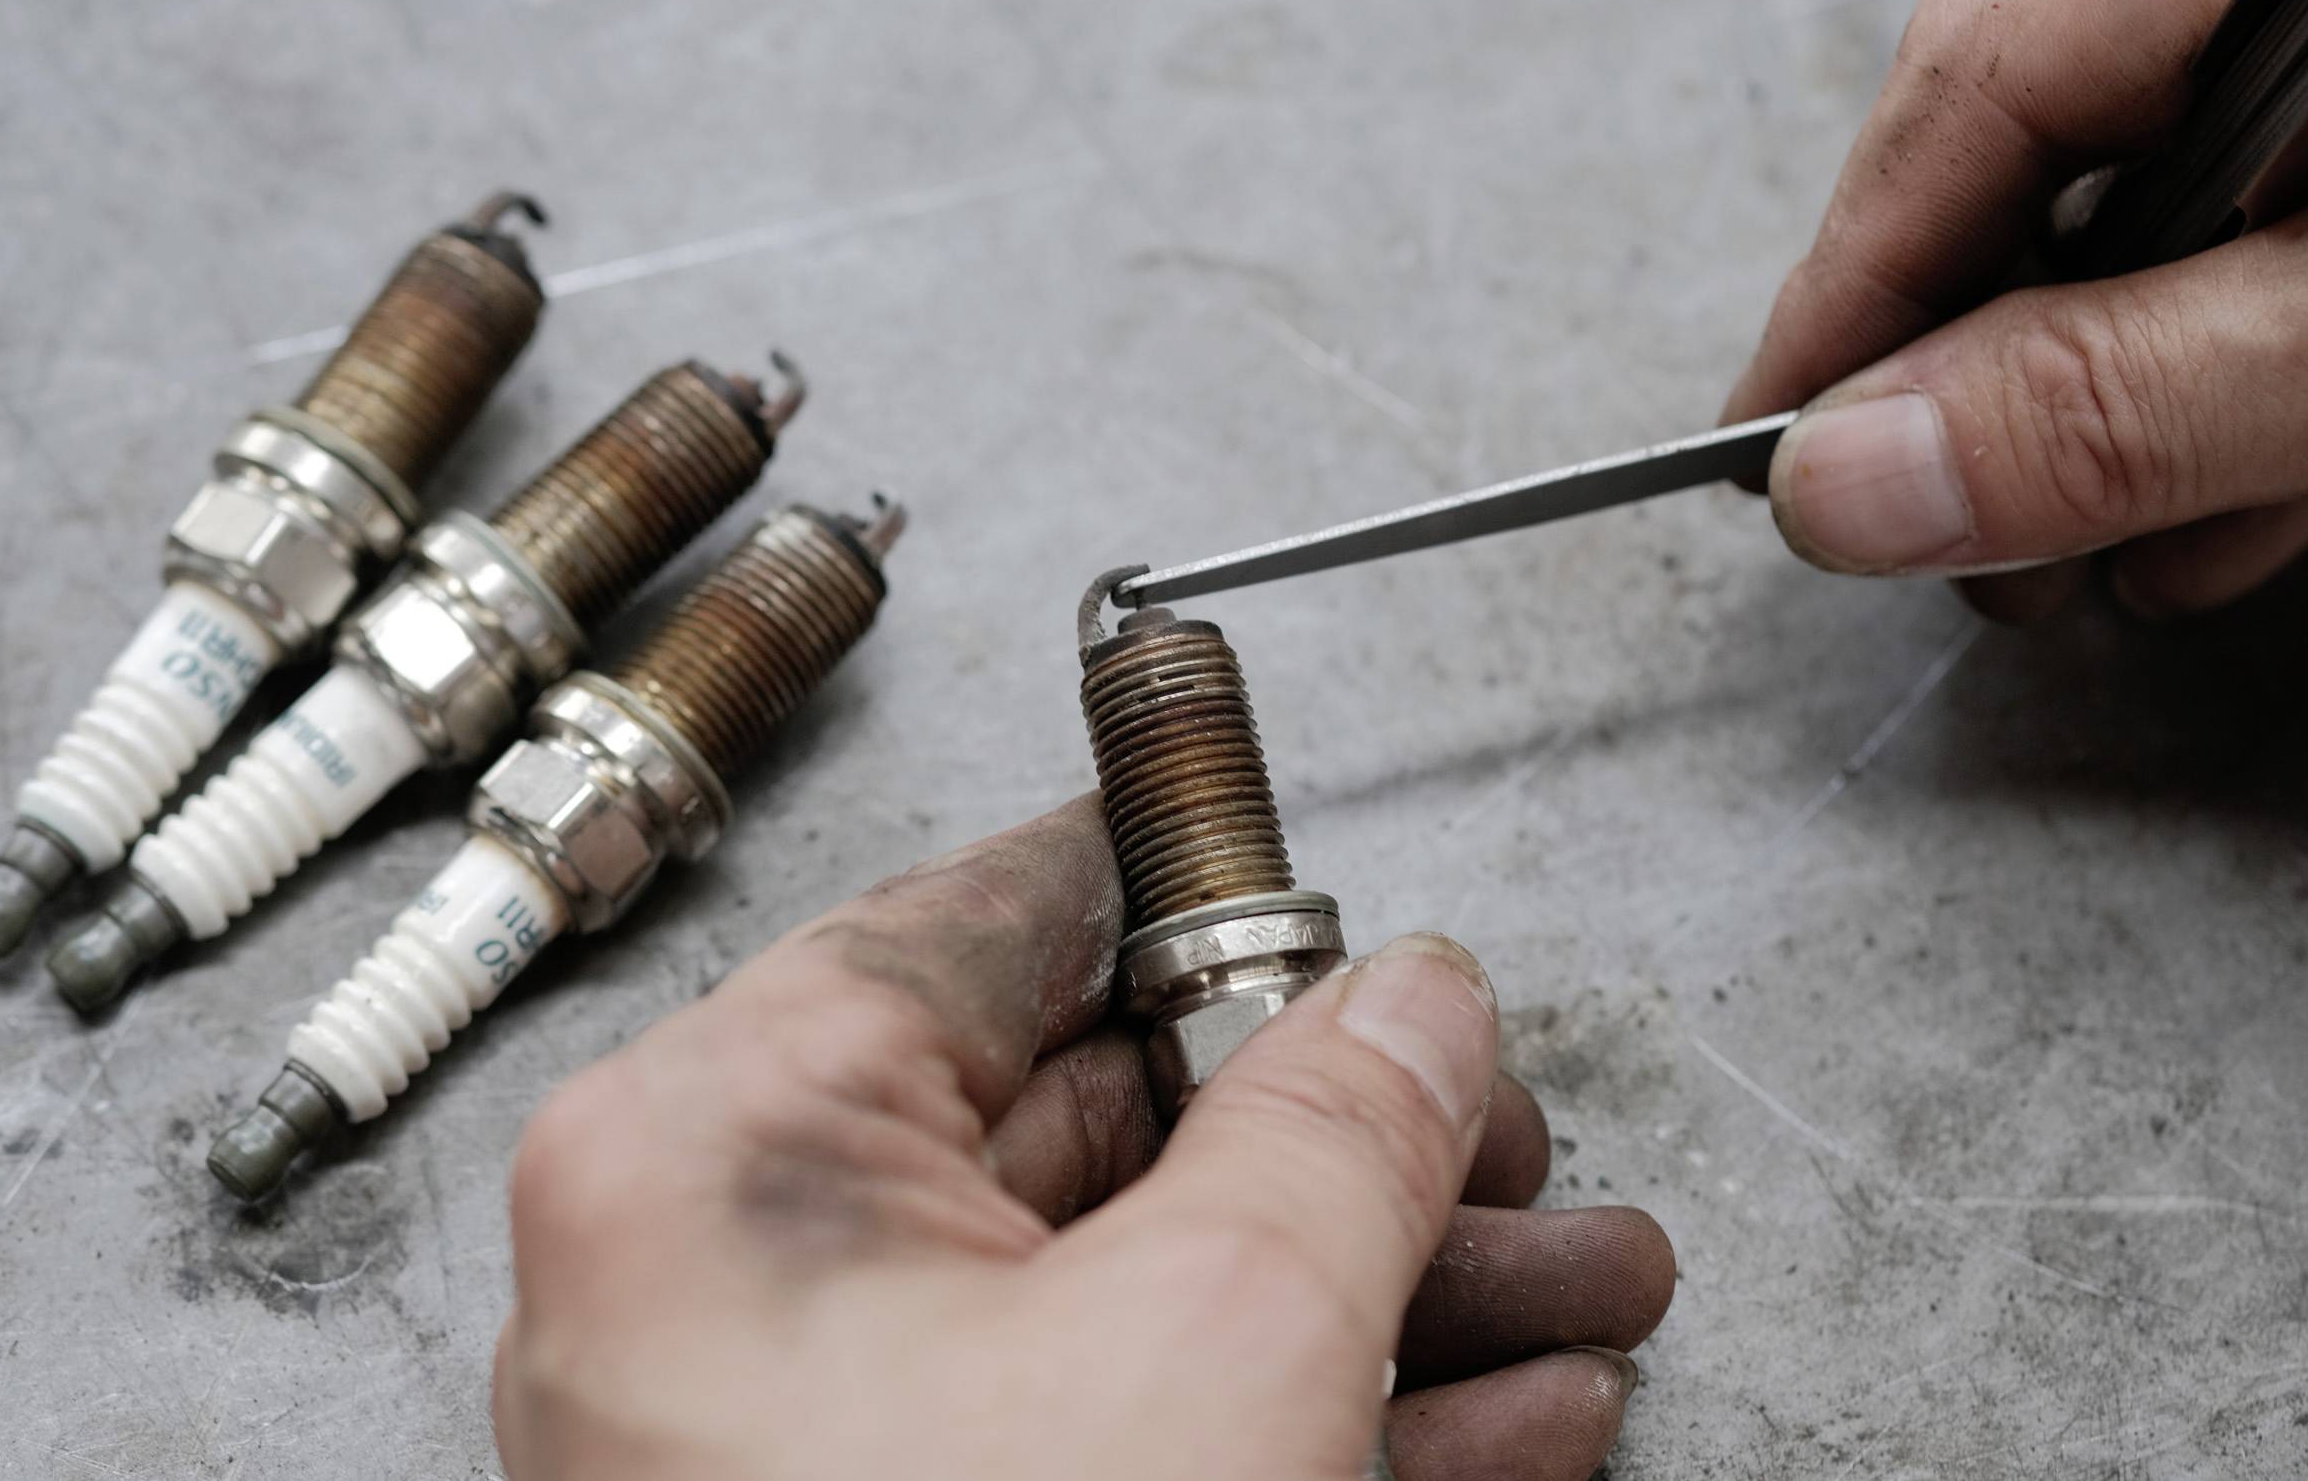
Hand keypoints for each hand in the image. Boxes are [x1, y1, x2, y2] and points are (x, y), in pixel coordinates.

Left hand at [492, 797, 1674, 1479]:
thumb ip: (1338, 1126)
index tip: (1321, 883)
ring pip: (1147, 1301)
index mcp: (723, 1159)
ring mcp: (835, 1447)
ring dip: (1386, 1293)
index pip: (992, 924)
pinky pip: (1134, 1438)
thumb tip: (1419, 1005)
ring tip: (1584, 1284)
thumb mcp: (1224, 1338)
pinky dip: (1316, 1420)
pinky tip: (1509, 1416)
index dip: (1194, 893)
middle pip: (1098, 1133)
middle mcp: (743, 1289)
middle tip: (1512, 1131)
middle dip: (1352, 1138)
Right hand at [1723, 0, 2307, 620]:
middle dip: (1981, 364)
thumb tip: (1850, 480)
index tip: (1776, 455)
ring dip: (2106, 403)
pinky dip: (2243, 377)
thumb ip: (2121, 397)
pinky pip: (2300, 225)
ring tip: (2074, 560)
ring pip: (2180, 202)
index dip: (1852, 290)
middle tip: (1924, 536)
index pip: (1981, 80)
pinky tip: (2223, 503)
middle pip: (2057, 138)